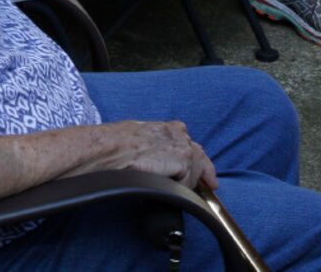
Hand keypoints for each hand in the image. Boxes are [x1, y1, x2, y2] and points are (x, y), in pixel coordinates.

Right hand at [93, 120, 218, 190]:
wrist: (110, 147)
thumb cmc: (115, 144)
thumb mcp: (138, 138)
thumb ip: (154, 145)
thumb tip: (155, 158)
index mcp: (168, 127)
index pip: (189, 144)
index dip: (195, 159)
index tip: (201, 171)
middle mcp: (178, 133)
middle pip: (199, 156)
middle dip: (204, 171)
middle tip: (210, 185)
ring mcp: (183, 145)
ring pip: (196, 169)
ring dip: (189, 182)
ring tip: (180, 192)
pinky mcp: (183, 159)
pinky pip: (189, 180)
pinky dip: (181, 188)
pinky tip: (169, 190)